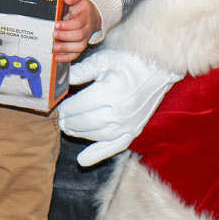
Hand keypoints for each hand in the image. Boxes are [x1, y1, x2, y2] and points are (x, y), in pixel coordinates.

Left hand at [53, 0, 100, 61]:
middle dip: (65, 36)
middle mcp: (86, 30)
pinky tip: (56, 57)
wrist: (93, 17)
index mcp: (85, 18)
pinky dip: (66, 58)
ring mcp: (84, 40)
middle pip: (78, 36)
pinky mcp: (79, 46)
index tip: (57, 24)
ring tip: (54, 47)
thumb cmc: (83, 9)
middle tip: (54, 34)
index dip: (67, 25)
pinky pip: (75, 55)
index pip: (78, 23)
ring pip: (78, 47)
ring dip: (65, 48)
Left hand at [58, 49, 182, 166]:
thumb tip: (62, 81)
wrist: (158, 68)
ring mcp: (129, 123)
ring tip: (70, 130)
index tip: (60, 107)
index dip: (67, 108)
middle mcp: (119, 111)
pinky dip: (98, 154)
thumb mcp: (103, 59)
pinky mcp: (135, 130)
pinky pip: (115, 146)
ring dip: (81, 134)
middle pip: (86, 122)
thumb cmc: (129, 61)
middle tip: (61, 120)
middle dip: (70, 122)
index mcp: (110, 91)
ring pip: (97, 135)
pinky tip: (83, 159)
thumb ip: (81, 71)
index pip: (80, 106)